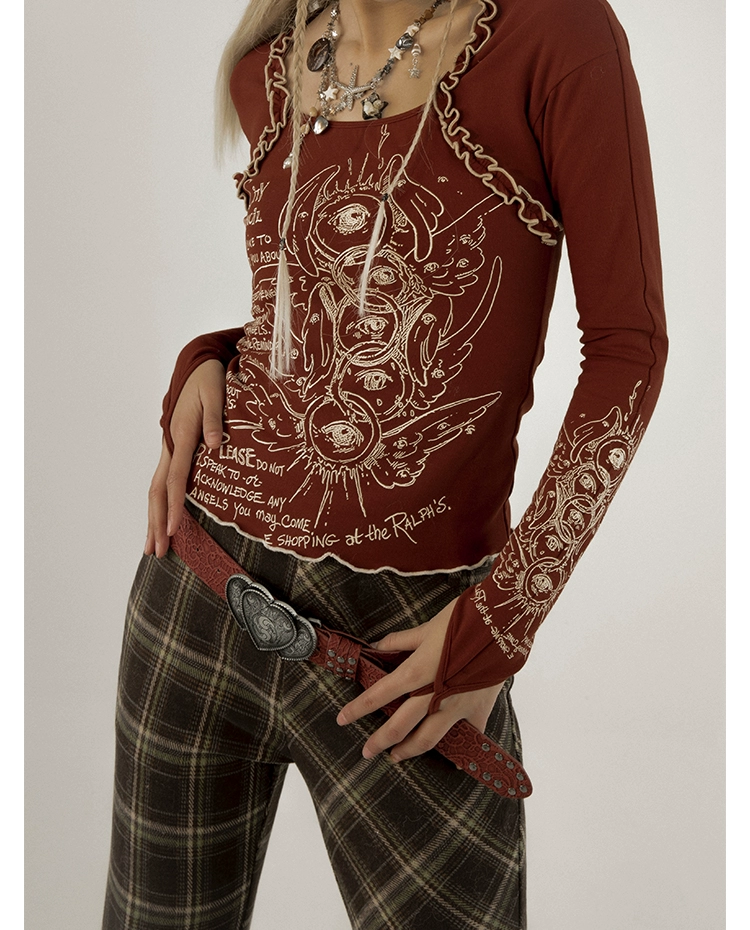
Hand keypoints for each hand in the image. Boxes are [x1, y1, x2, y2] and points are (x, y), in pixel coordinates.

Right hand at [145, 359, 225, 556]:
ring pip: (156, 490)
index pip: (175, 478)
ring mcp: (170, 450)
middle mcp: (171, 447)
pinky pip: (163, 483)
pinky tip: (162, 523)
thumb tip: (214, 444)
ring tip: (152, 548)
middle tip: (157, 552)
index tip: (174, 529)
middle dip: (157, 523)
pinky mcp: (174, 451)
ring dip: (154, 519)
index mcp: (181, 436)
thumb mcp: (216, 393)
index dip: (175, 505)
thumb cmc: (210, 380)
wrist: (197, 367)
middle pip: (158, 491)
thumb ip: (215, 419)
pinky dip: (161, 505)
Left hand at [336, 598, 505, 761]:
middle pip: (401, 725)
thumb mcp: (427, 626)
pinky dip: (459, 750)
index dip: (359, 708)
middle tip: (366, 751)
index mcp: (418, 670)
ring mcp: (459, 705)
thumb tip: (376, 646)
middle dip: (380, 741)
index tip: (342, 719)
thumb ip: (400, 641)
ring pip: (429, 738)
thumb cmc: (465, 618)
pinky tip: (452, 761)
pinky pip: (468, 736)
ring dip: (409, 750)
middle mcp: (436, 693)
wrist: (505, 621)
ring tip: (397, 756)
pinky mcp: (480, 708)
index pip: (380, 694)